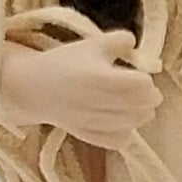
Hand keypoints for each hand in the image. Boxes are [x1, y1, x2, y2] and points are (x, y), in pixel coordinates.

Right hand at [2, 28, 162, 149]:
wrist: (32, 87)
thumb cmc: (65, 62)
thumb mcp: (91, 44)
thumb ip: (118, 40)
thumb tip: (134, 43)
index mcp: (100, 77)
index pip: (142, 85)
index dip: (147, 80)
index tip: (140, 75)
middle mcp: (98, 102)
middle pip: (142, 107)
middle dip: (149, 98)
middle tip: (143, 90)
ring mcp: (92, 122)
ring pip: (133, 124)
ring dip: (141, 114)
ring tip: (135, 104)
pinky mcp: (87, 135)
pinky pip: (118, 141)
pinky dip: (126, 132)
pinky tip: (122, 122)